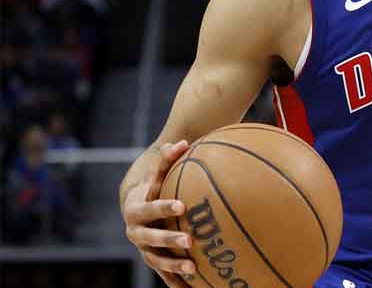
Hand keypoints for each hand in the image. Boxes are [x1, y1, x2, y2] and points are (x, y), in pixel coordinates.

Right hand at [122, 140, 194, 286]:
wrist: (135, 207)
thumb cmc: (153, 186)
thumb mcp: (157, 173)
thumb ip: (167, 159)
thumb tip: (183, 141)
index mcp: (136, 209)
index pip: (150, 207)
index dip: (163, 206)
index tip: (182, 206)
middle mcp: (136, 231)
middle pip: (150, 237)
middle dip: (168, 239)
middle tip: (189, 240)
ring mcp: (142, 248)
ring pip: (155, 260)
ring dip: (172, 266)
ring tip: (193, 268)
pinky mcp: (151, 259)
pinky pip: (162, 274)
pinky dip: (174, 281)